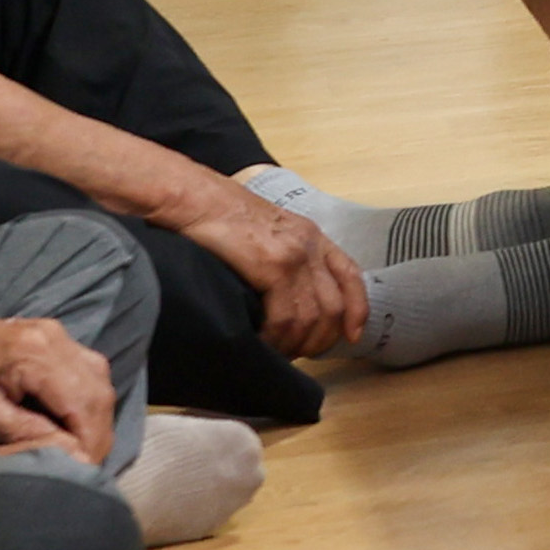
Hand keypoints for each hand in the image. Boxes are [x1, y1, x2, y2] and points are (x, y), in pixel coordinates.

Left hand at [0, 297, 115, 461]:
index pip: (85, 406)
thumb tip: (74, 454)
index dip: (91, 443)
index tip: (84, 472)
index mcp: (34, 356)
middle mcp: (55, 340)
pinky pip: (87, 371)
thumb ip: (28, 433)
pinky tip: (72, 422)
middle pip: (100, 393)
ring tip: (80, 448)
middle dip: (97, 434)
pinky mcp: (54, 338)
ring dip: (95, 418)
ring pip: (100, 382)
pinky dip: (87, 401)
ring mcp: (57, 335)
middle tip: (85, 466)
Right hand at [176, 186, 367, 361]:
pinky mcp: (274, 265)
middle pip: (334, 306)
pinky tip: (262, 341)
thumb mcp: (265, 230)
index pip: (350, 275)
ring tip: (276, 351)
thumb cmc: (217, 215)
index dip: (357, 310)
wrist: (192, 196)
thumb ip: (283, 257)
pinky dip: (276, 337)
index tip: (352, 335)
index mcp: (311, 235)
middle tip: (299, 352)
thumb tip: (285, 298)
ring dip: (295, 342)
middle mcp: (309, 244)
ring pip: (311, 316)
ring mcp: (295, 254)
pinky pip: (285, 316)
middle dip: (320, 338)